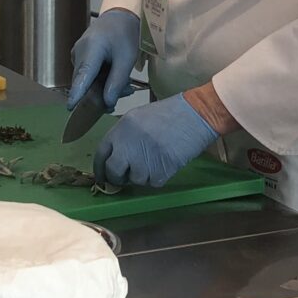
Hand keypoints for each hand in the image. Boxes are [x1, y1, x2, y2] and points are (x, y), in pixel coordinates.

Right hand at [67, 8, 140, 109]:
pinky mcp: (78, 57)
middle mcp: (78, 52)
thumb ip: (117, 81)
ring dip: (103, 87)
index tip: (71, 107)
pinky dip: (99, 80)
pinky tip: (114, 76)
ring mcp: (76, 54)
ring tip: (125, 84)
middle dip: (102, 93)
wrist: (118, 16)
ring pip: (86, 80)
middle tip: (126, 92)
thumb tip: (108, 103)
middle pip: (84, 81)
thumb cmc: (125, 34)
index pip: (83, 75)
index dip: (78, 92)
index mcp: (91, 48)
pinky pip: (86, 75)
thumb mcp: (127, 58)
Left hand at [94, 95, 217, 189]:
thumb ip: (124, 136)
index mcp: (120, 130)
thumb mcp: (138, 118)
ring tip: (155, 159)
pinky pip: (152, 183)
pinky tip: (166, 162)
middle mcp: (127, 146)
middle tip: (125, 176)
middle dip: (118, 177)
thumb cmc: (169, 114)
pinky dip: (158, 177)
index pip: (101, 154)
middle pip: (113, 172)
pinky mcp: (159, 173)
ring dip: (142, 175)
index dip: (101, 168)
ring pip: (135, 180)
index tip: (103, 176)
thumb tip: (116, 157)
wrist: (196, 115)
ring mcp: (142, 161)